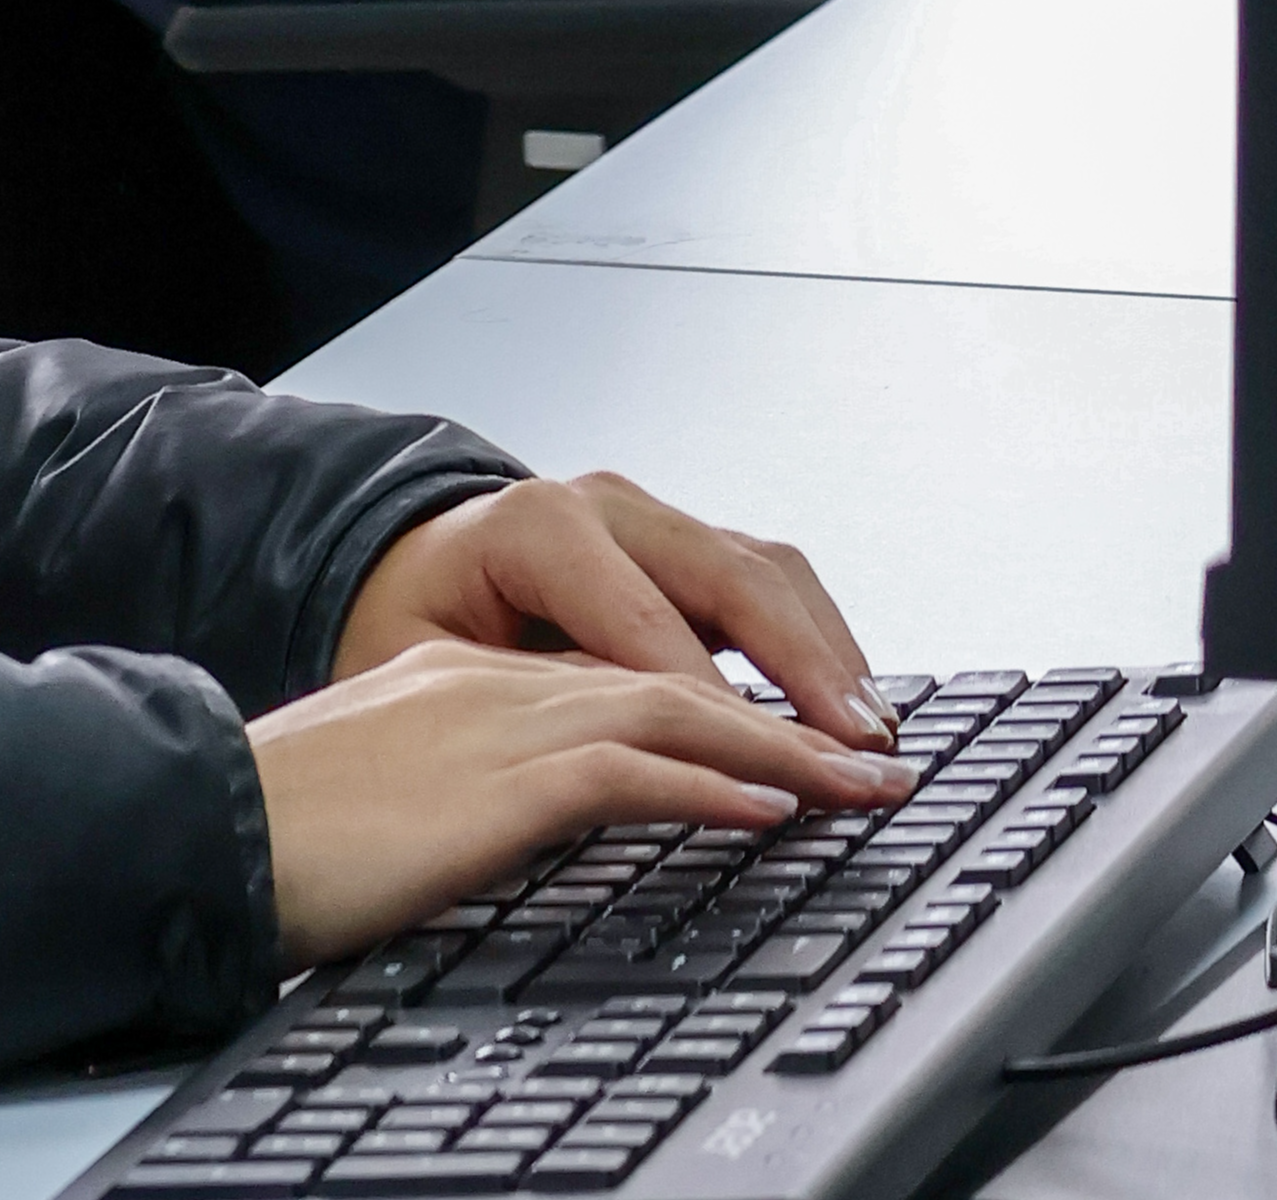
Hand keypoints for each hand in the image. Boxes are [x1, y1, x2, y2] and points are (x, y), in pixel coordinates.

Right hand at [250, 640, 918, 961]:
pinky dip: (710, 786)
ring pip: (670, 711)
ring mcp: (493, 723)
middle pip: (666, 679)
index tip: (785, 742)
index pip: (615, 675)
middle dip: (780, 715)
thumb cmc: (269, 826)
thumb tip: (502, 833)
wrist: (200, 818)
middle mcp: (489, 682)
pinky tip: (770, 810)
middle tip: (868, 755)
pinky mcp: (492, 782)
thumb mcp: (380, 796)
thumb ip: (453, 794)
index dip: (712, 706)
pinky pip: (626, 771)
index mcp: (460, 679)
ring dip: (778, 748)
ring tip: (857, 782)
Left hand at [334, 471, 896, 755]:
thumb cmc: (408, 627)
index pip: (645, 627)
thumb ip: (525, 700)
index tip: (770, 771)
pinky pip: (768, 578)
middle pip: (727, 579)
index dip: (714, 707)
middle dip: (802, 669)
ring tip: (871, 730)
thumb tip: (621, 755)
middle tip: (857, 749)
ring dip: (826, 651)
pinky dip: (816, 636)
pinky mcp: (681, 542)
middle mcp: (602, 505)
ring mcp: (648, 516)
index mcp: (535, 527)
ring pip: (765, 569)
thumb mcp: (434, 670)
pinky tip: (847, 698)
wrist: (405, 572)